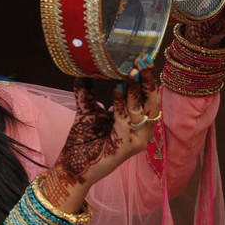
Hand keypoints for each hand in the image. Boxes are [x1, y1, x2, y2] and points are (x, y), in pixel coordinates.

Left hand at [41, 56, 160, 211]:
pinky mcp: (126, 148)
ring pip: (141, 110)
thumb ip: (86, 90)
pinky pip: (125, 121)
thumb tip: (84, 68)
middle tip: (142, 60)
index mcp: (136, 121)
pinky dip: (121, 103)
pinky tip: (116, 88)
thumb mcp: (87, 109)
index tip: (142, 57)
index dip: (147, 78)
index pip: (148, 96)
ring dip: (136, 89)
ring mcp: (136, 140)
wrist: (73, 166)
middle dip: (148, 80)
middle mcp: (141, 131)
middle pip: (151, 101)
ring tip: (131, 71)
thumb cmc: (83, 140)